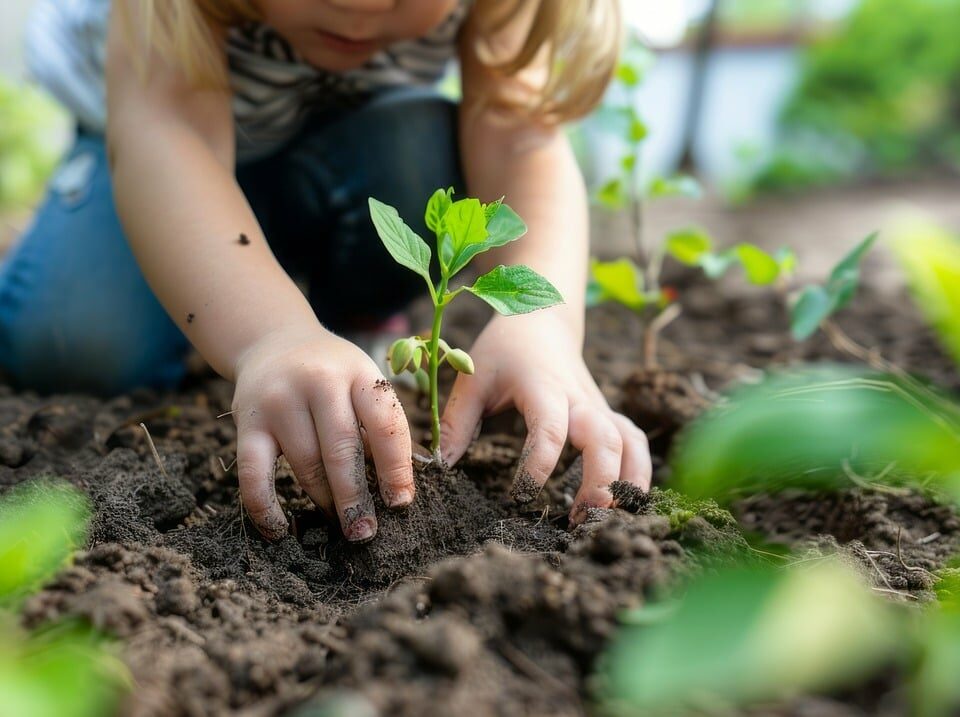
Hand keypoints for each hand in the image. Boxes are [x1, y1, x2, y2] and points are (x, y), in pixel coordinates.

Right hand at [231, 324, 414, 541]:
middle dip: (355, 497)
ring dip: (323, 500)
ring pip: (305, 464)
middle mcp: (319, 381)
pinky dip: (265, 507)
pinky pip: (254, 473)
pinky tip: (280, 530)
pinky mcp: (247, 420)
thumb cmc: (333, 374)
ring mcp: (280, 400)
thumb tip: (398, 490)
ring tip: (338, 521)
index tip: (400, 503)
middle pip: (341, 449)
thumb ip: (380, 426)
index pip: (385, 422)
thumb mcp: (363, 382)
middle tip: (365, 532)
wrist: (274, 340)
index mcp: (358, 372)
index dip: (396, 467)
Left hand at [440, 311, 651, 523]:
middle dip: (600, 482)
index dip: (540, 465)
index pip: (550, 429)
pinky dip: (637, 472)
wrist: (542, 319)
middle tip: (580, 520)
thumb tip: (441, 467)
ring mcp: (598, 407)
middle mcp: (579, 399)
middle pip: (605, 440)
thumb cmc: (504, 349)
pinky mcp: (607, 416)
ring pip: (630, 442)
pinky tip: (624, 503)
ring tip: (609, 519)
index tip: (520, 496)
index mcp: (544, 388)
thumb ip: (457, 422)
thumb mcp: (473, 377)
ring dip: (627, 481)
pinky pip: (634, 442)